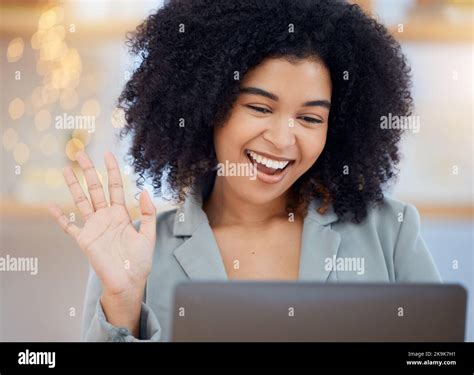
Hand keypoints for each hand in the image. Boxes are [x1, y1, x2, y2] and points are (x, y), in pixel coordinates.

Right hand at [48, 151, 156, 298]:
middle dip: (89, 171)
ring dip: (73, 186)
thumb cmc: (140, 261)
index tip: (108, 154)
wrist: (128, 282)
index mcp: (121, 214)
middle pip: (95, 188)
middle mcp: (106, 217)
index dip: (112, 170)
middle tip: (81, 153)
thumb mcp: (148, 235)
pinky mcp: (84, 239)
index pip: (115, 187)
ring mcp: (94, 227)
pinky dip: (60, 217)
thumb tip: (143, 191)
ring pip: (81, 201)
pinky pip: (69, 226)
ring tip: (66, 169)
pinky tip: (51, 206)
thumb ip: (148, 213)